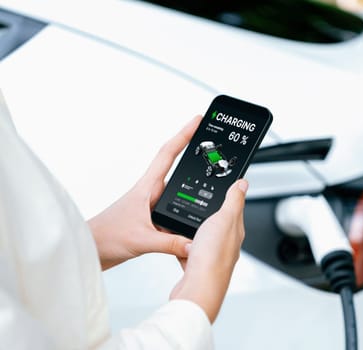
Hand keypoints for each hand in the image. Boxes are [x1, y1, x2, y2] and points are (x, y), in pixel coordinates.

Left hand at [88, 116, 201, 269]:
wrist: (90, 249)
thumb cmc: (106, 237)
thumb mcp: (142, 240)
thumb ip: (170, 243)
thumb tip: (195, 243)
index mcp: (147, 187)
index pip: (168, 153)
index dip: (184, 134)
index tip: (197, 121)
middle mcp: (152, 193)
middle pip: (177, 167)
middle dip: (193, 152)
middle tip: (212, 142)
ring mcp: (153, 206)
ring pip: (180, 192)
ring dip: (193, 187)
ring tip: (212, 180)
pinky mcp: (153, 220)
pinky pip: (177, 213)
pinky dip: (188, 215)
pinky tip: (197, 220)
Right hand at [169, 179, 247, 322]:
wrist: (198, 290)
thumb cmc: (213, 258)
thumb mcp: (225, 219)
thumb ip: (233, 200)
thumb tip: (243, 184)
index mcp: (234, 230)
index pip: (234, 208)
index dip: (229, 196)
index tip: (223, 186)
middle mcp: (224, 244)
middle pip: (216, 222)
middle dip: (207, 212)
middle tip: (197, 200)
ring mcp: (209, 255)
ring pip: (200, 236)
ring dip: (191, 229)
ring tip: (182, 220)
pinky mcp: (195, 265)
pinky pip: (187, 250)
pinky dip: (180, 245)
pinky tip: (175, 242)